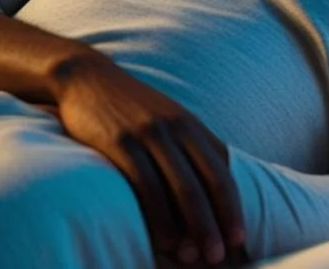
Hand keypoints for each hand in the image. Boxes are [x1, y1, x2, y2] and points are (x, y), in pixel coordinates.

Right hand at [52, 54, 244, 264]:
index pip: (224, 171)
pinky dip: (158, 216)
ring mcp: (151, 134)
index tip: (239, 237)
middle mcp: (179, 129)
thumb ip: (192, 149)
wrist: (88, 78)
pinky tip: (162, 240)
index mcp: (194, 127)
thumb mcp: (169, 121)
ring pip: (182, 187)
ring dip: (192, 226)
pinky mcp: (121, 142)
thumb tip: (214, 187)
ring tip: (195, 257)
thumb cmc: (132, 109)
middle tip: (221, 256)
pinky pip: (146, 185)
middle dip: (218, 222)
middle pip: (208, 182)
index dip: (234, 206)